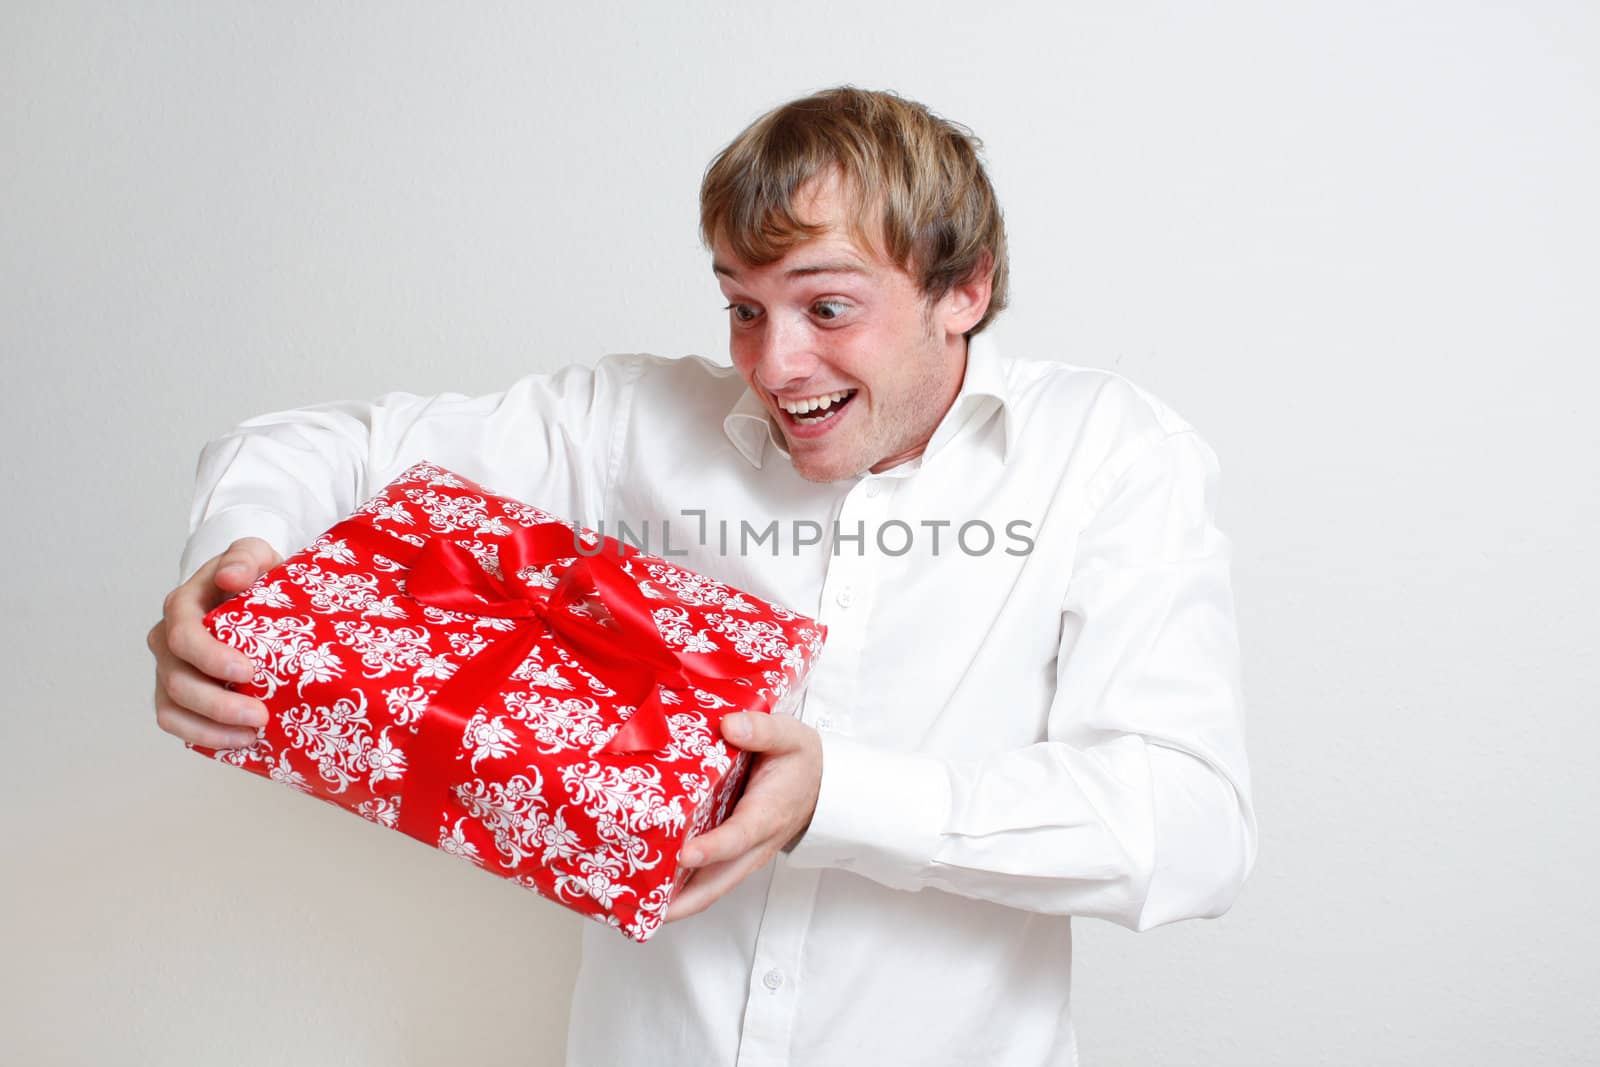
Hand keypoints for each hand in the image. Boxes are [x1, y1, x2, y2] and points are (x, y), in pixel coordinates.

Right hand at [147, 537, 282, 748]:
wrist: (249, 594)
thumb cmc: (251, 576)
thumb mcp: (254, 554)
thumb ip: (244, 557)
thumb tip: (231, 577)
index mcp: (182, 607)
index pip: (184, 635)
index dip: (211, 657)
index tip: (248, 672)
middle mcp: (167, 641)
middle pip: (176, 680)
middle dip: (217, 704)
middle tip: (259, 716)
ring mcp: (170, 671)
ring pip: (172, 709)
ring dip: (210, 729)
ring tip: (251, 736)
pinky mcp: (179, 696)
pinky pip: (179, 725)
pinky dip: (205, 738)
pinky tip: (239, 743)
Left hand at [665, 711, 822, 922]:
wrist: (820, 785)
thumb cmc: (800, 762)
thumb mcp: (790, 737)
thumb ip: (762, 730)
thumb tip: (729, 726)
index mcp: (766, 815)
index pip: (738, 836)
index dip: (712, 848)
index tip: (685, 854)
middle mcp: (753, 845)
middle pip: (718, 882)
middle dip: (682, 901)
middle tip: (644, 909)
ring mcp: (742, 855)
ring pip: (709, 888)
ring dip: (675, 902)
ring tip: (634, 906)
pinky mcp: (732, 856)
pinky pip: (706, 880)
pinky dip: (679, 890)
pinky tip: (649, 889)